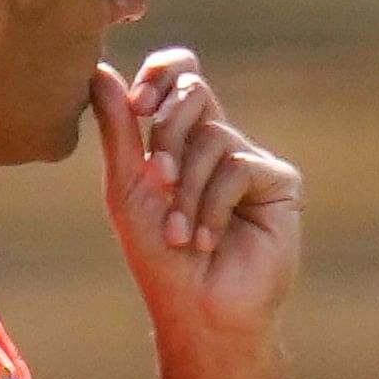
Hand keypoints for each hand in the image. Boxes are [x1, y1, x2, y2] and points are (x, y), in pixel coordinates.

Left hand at [92, 48, 299, 354]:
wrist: (200, 309)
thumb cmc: (160, 257)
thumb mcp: (128, 187)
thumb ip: (118, 129)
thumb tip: (99, 69)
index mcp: (183, 137)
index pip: (180, 76)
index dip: (161, 73)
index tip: (137, 104)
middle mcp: (221, 141)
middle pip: (194, 94)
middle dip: (166, 136)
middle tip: (158, 180)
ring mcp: (252, 161)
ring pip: (212, 137)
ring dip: (187, 189)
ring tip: (181, 234)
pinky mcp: (280, 183)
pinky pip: (238, 167)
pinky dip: (214, 205)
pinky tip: (208, 241)